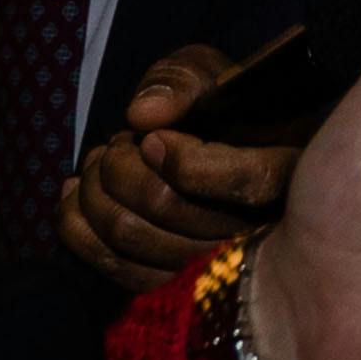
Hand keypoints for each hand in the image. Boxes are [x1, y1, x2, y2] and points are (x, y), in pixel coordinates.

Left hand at [58, 42, 298, 292]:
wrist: (205, 146)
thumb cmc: (212, 103)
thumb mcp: (205, 72)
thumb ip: (181, 82)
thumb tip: (143, 115)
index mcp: (288, 165)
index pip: (249, 181)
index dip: (187, 161)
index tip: (150, 138)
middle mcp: (262, 225)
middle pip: (179, 212)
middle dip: (122, 171)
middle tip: (114, 145)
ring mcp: (218, 264)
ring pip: (143, 244)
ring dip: (98, 197)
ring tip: (97, 166)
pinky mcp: (176, 286)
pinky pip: (124, 274)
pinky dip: (81, 234)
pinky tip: (72, 200)